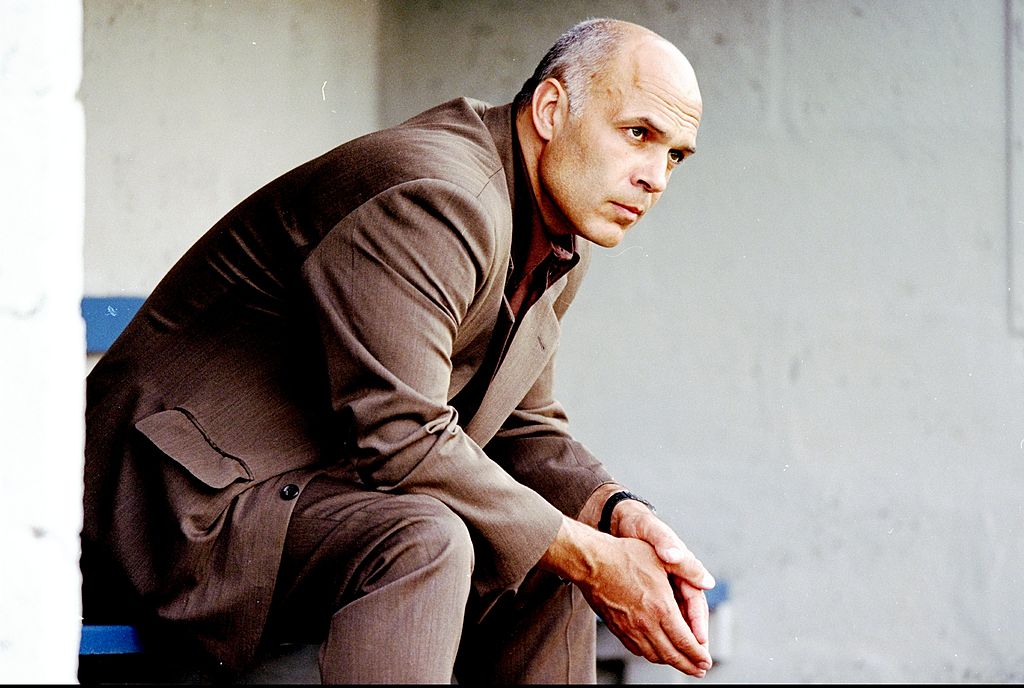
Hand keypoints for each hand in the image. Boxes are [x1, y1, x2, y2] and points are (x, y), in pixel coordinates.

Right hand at [539, 517, 712, 676]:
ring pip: (654, 655)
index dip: (698, 655)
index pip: (686, 642)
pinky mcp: (617, 628)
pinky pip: (637, 649)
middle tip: (699, 671)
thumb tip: (708, 582)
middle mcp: (646, 623)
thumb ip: (689, 568)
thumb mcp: (662, 556)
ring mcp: (629, 628)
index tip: (706, 662)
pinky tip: (655, 651)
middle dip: (688, 666)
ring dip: (670, 662)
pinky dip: (650, 655)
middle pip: (671, 655)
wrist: (590, 562)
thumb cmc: (624, 555)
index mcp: (661, 608)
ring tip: (680, 663)